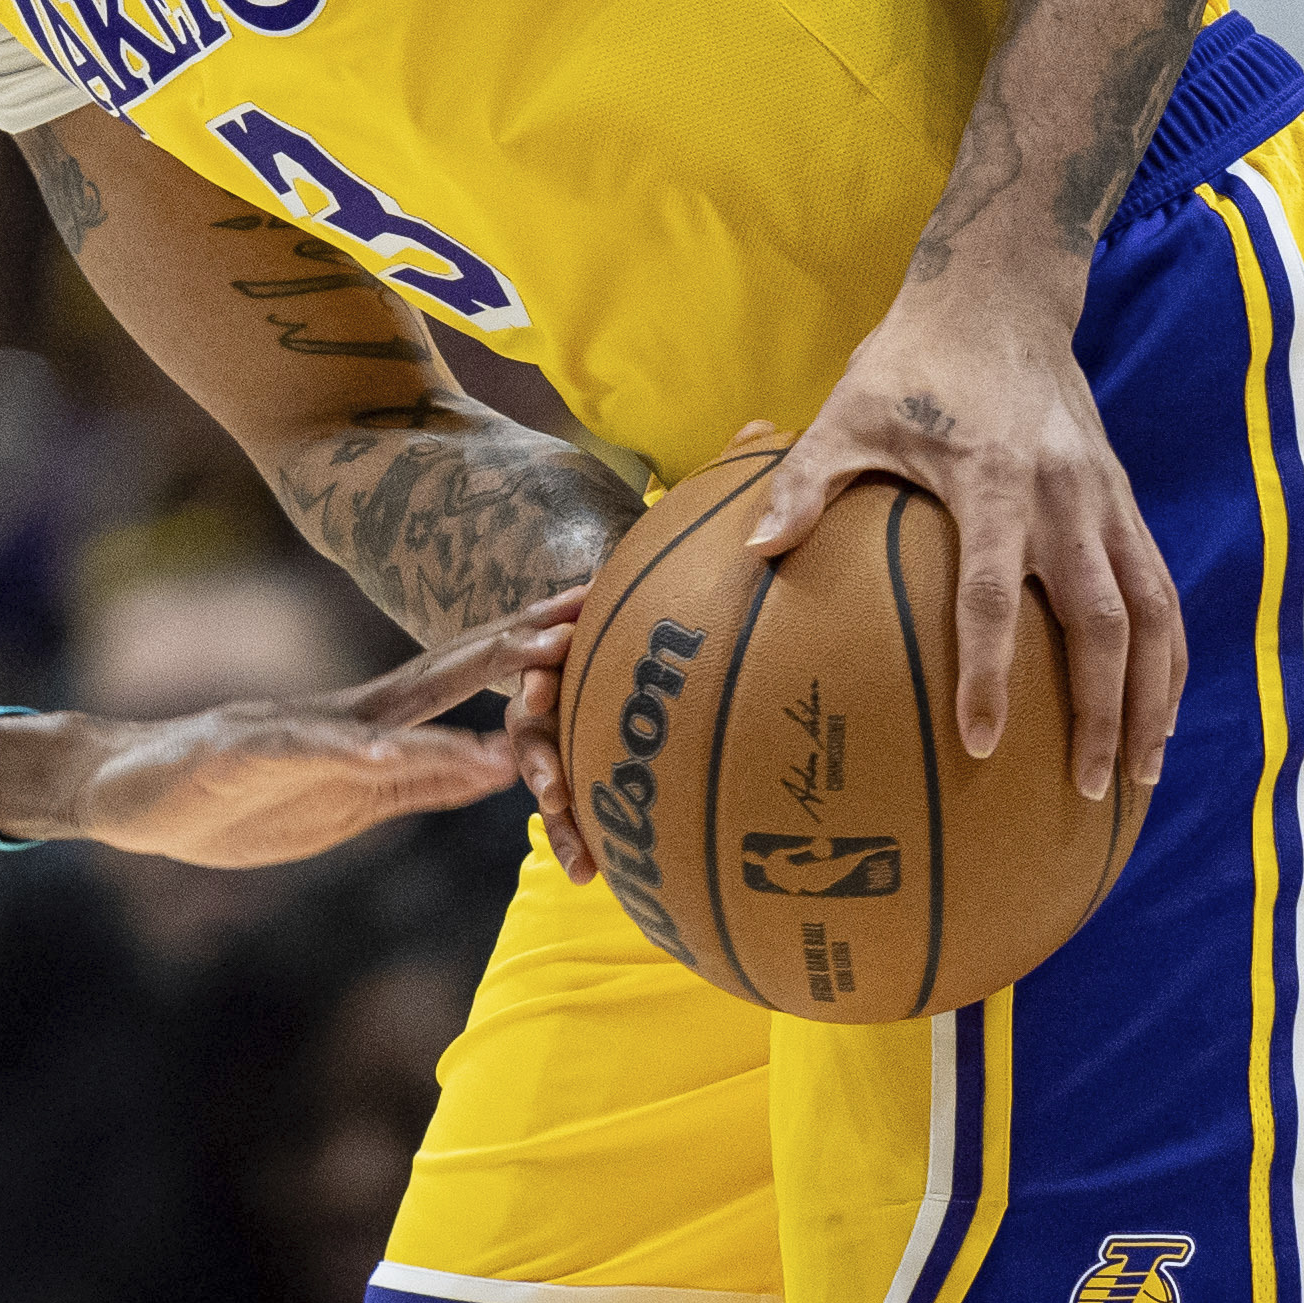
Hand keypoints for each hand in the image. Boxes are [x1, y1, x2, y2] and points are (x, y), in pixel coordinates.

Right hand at [22, 606, 556, 866]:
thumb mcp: (344, 803)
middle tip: (582, 619)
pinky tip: (380, 755)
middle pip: (441, 672)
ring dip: (454, 691)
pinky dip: (342, 753)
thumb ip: (417, 782)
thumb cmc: (233, 803)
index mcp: (369, 728)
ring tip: (518, 672)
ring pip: (387, 709)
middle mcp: (341, 715)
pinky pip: (298, 754)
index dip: (528, 657)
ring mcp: (292, 729)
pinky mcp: (240, 756)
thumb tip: (507, 766)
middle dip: (514, 647)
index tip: (594, 624)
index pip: (462, 681)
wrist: (124, 796)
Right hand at [522, 424, 777, 884]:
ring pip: (558, 767)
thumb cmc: (674, 560)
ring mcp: (580, 716)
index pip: (537, 632)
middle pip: (533, 715)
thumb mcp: (693, 521)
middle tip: (548, 788)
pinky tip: (618, 880)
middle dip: (538, 756)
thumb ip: (727, 480)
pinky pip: (600, 798)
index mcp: (571, 618)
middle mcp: (562, 671)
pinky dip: (601, 836)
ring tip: (582, 860)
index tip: (545, 658)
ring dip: (564, 811)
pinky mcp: (605, 753)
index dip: (535, 645)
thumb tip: (770, 422)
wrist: (644, 599)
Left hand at [747, 286, 1178, 798]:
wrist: (1001, 297)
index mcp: (991, 481)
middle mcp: (1064, 498)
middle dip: (1100, 711)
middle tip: (1087, 787)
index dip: (988, 672)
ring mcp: (1105, 501)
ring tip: (1142, 773)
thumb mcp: (846, 412)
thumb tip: (753, 554)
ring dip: (1154, 696)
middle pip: (1102, 622)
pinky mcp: (1125, 501)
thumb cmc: (911, 364)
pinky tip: (1158, 710)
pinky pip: (1160, 589)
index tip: (979, 742)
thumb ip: (803, 483)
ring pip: (1153, 614)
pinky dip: (1169, 654)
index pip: (992, 595)